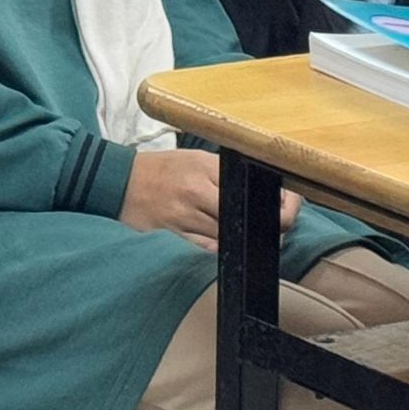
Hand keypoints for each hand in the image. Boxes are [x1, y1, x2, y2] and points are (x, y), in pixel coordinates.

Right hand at [118, 149, 297, 252]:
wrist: (118, 181)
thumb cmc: (162, 169)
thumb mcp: (196, 159)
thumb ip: (227, 174)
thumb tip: (267, 192)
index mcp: (204, 168)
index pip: (252, 187)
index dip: (279, 202)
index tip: (289, 205)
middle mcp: (196, 192)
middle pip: (245, 217)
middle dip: (269, 224)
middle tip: (276, 223)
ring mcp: (184, 217)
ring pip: (230, 237)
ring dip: (246, 238)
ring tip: (253, 233)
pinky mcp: (174, 236)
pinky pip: (208, 250)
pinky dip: (222, 250)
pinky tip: (228, 245)